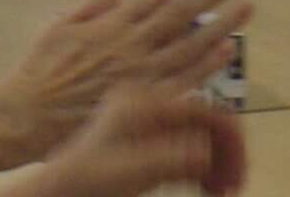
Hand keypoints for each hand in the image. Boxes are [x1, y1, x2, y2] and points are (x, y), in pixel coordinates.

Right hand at [0, 0, 252, 166]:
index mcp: (114, 24)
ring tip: (248, 5)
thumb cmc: (41, 70)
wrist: (26, 118)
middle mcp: (133, 46)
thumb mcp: (61, 26)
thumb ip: (95, 2)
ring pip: (190, 46)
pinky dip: (205, 66)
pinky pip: (181, 83)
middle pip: (183, 12)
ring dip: (222, 24)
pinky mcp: (142, 104)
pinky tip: (227, 50)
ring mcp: (141, 76)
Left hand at [25, 86, 247, 196]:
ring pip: (198, 132)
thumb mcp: (132, 172)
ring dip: (215, 162)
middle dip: (226, 155)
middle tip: (232, 188)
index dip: (230, 145)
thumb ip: (175, 158)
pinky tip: (203, 187)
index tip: (238, 178)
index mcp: (145, 101)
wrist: (52, 193)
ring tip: (218, 191)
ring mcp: (146, 117)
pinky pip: (184, 143)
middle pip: (207, 119)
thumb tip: (212, 153)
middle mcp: (148, 101)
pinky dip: (198, 165)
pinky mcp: (143, 135)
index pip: (206, 112)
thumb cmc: (85, 182)